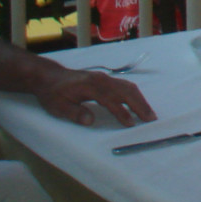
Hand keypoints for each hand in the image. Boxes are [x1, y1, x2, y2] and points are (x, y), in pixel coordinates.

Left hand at [33, 67, 155, 127]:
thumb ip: (75, 113)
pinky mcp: (106, 80)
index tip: (130, 124)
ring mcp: (105, 78)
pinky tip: (138, 103)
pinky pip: (125, 86)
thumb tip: (91, 121)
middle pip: (126, 91)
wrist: (50, 77)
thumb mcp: (58, 106)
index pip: (111, 100)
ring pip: (128, 87)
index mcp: (91, 86)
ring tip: (148, 113)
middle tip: (150, 119)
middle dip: (139, 105)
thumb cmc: (53, 93)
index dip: (121, 112)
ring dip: (140, 100)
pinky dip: (135, 95)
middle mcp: (101, 80)